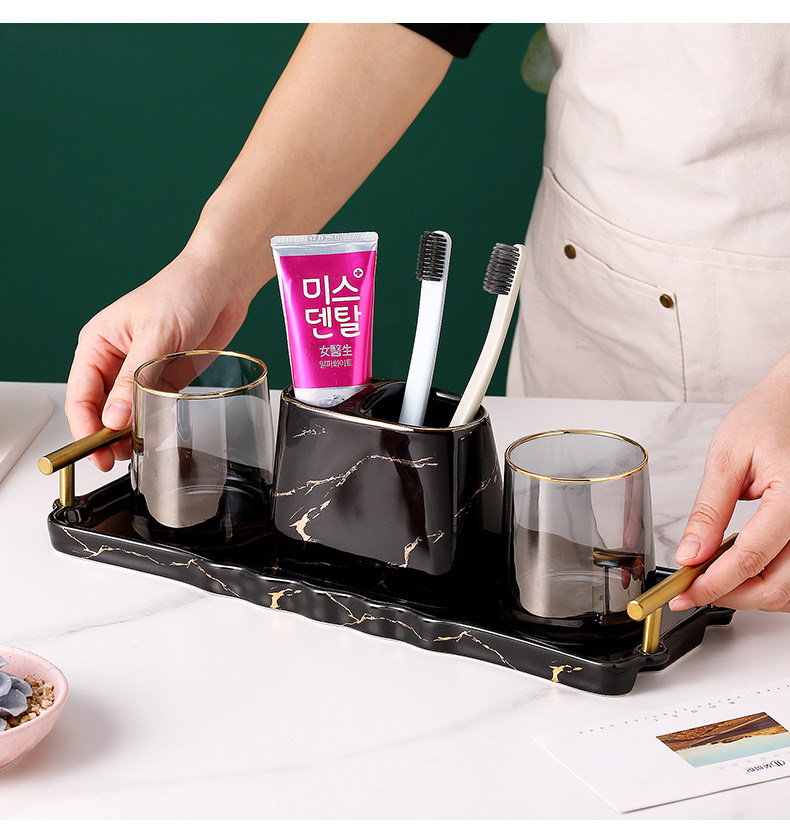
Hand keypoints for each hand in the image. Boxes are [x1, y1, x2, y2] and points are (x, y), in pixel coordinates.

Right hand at [65, 244, 252, 470]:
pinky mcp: (167, 378)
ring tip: (138, 450)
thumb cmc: (183, 290)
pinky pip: (154, 408)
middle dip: (106, 436)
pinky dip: (153, 423)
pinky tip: (157, 435)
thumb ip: (134, 379)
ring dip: (130, 433)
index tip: (94, 450)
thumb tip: (115, 417)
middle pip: (101, 409)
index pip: (80, 393)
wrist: (223, 283)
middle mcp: (116, 360)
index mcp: (99, 343)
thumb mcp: (155, 335)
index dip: (84, 426)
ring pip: (127, 413)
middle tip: (117, 459)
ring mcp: (142, 371)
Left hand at [669, 353, 789, 612]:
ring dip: (752, 595)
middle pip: (777, 587)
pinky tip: (744, 573)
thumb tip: (690, 554)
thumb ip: (709, 510)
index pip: (752, 558)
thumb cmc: (770, 417)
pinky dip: (771, 583)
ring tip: (713, 581)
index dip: (713, 583)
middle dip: (731, 596)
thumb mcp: (727, 457)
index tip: (683, 593)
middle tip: (691, 591)